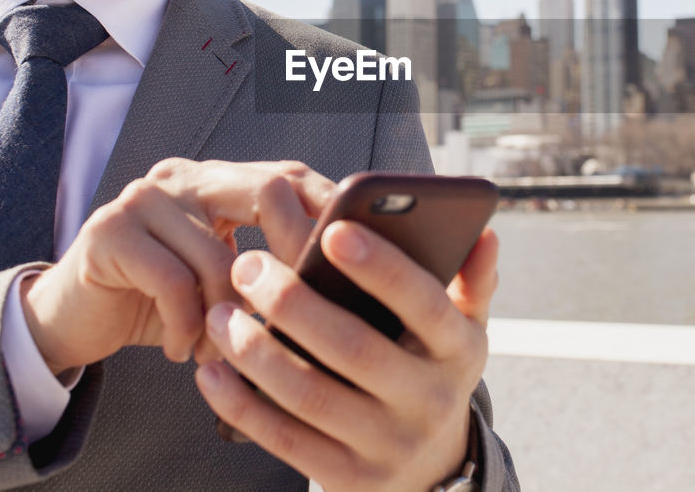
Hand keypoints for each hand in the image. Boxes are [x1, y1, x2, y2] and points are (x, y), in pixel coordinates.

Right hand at [19, 159, 333, 374]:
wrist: (72, 321)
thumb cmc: (159, 303)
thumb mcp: (223, 278)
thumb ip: (267, 262)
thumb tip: (341, 282)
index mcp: (216, 178)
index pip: (288, 176)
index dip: (328, 210)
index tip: (360, 253)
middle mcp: (183, 176)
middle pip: (265, 192)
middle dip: (294, 254)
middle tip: (301, 309)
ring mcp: (143, 197)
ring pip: (220, 255)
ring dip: (229, 318)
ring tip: (220, 351)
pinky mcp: (109, 231)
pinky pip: (174, 282)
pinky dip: (186, 328)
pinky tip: (180, 350)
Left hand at [196, 220, 499, 491]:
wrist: (428, 472)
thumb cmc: (431, 371)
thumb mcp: (463, 331)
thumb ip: (470, 281)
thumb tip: (483, 233)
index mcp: (458, 350)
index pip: (424, 302)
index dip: (382, 267)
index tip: (334, 228)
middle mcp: (428, 400)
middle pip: (355, 348)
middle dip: (294, 303)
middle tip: (247, 263)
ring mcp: (387, 445)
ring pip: (310, 395)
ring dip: (256, 352)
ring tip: (220, 312)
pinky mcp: (346, 479)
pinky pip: (284, 439)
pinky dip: (242, 404)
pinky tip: (211, 370)